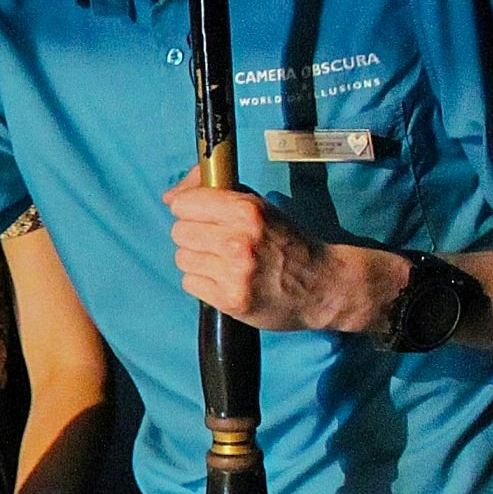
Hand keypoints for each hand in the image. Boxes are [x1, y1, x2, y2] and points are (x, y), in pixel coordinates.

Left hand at [163, 177, 399, 333]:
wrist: (323, 286)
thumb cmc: (288, 242)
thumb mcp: (259, 207)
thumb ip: (215, 193)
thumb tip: (169, 196)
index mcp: (247, 211)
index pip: (183, 204)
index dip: (190, 209)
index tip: (202, 215)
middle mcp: (239, 240)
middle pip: (179, 232)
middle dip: (195, 235)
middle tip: (218, 242)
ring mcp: (234, 273)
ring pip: (182, 258)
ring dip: (198, 260)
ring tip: (224, 262)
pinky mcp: (230, 300)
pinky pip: (190, 283)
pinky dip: (203, 282)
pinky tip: (225, 280)